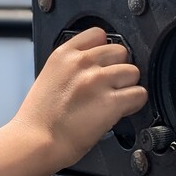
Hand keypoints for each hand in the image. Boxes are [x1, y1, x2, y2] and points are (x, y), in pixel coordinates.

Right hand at [13, 27, 146, 169]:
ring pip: (133, 72)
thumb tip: (94, 65)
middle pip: (120, 51)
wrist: (36, 141)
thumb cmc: (39, 118)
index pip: (97, 34)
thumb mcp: (48, 77)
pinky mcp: (111, 102)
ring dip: (127, 86)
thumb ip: (71, 66)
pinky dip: (134, 104)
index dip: (103, 49)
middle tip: (107, 85)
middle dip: (117, 68)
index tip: (102, 62)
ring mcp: (97, 81)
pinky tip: (119, 110)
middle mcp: (81, 64)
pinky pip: (139, 94)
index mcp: (63, 55)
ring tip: (113, 99)